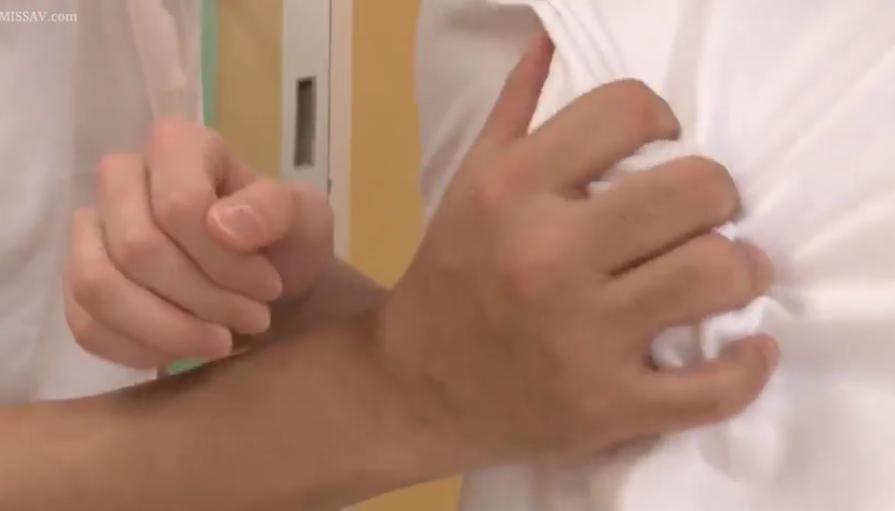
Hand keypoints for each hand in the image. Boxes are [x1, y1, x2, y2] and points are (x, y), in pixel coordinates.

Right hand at [64, 120, 333, 368]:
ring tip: (222, 341)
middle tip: (254, 319)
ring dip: (169, 329)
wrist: (270, 282)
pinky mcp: (78, 283)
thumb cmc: (285, 241)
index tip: (269, 287)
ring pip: (99, 287)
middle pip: (136, 248)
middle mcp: (121, 177)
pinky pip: (86, 325)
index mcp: (176, 145)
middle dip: (203, 298)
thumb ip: (276, 209)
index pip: (177, 205)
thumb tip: (222, 224)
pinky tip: (185, 351)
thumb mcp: (306, 219)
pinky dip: (140, 349)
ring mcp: (92, 230)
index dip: (224, 260)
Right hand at [376, 35, 777, 467]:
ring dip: (744, 267)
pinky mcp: (607, 407)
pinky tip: (747, 345)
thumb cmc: (449, 280)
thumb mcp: (468, 187)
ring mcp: (581, 337)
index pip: (627, 110)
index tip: (662, 143)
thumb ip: (513, 110)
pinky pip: (713, 389)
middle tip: (704, 213)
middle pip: (694, 190)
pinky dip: (746, 368)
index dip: (660, 117)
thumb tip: (550, 39)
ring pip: (716, 274)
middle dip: (717, 194)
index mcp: (511, 190)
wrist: (411, 388)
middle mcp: (547, 256)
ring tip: (731, 270)